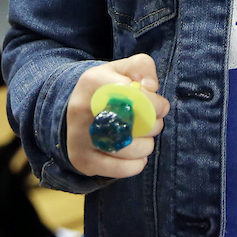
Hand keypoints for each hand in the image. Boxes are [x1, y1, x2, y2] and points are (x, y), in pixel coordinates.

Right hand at [65, 54, 169, 178]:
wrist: (75, 109)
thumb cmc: (108, 86)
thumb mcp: (123, 68)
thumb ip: (142, 67)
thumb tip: (150, 87)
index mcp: (93, 83)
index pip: (132, 95)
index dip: (154, 103)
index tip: (161, 107)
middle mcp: (81, 110)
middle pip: (131, 124)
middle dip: (153, 125)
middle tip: (154, 123)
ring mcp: (79, 137)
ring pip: (127, 149)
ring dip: (146, 145)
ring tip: (146, 138)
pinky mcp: (81, 160)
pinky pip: (117, 170)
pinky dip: (135, 165)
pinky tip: (139, 156)